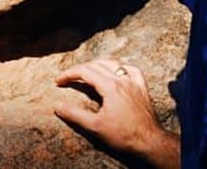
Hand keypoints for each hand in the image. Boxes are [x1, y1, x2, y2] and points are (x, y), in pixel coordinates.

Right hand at [54, 59, 178, 168]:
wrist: (148, 142)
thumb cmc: (123, 135)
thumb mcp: (94, 127)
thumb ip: (74, 114)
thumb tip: (58, 106)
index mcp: (110, 87)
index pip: (85, 72)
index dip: (68, 74)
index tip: (58, 81)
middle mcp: (122, 80)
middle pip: (96, 65)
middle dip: (79, 69)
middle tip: (69, 78)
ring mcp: (134, 83)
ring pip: (114, 64)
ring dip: (98, 65)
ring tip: (87, 71)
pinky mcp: (142, 89)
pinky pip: (132, 70)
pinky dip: (121, 68)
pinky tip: (117, 71)